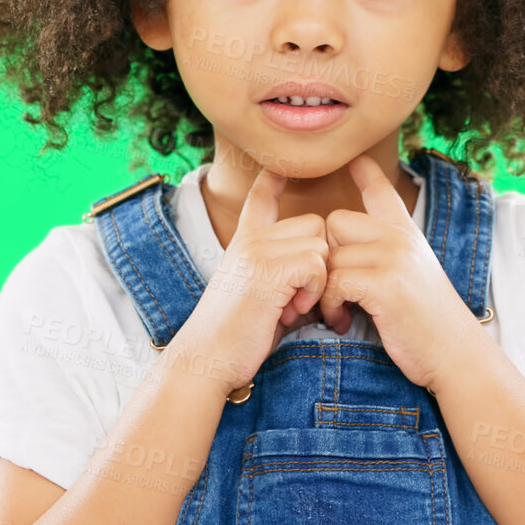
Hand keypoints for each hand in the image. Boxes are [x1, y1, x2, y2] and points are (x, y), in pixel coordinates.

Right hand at [172, 167, 331, 395]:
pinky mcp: (267, 270)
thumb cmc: (236, 337)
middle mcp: (250, 240)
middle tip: (297, 298)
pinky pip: (315, 265)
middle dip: (318, 261)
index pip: (261, 199)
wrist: (206, 358)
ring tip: (292, 306)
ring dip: (317, 280)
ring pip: (318, 244)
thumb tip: (317, 270)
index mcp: (244, 243)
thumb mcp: (258, 294)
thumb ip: (282, 274)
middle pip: (314, 225)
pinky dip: (314, 291)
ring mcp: (256, 251)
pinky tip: (291, 310)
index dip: (273, 180)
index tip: (280, 166)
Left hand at [318, 155, 485, 392]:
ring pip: (330, 254)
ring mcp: (395, 257)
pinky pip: (335, 281)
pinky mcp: (386, 283)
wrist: (454, 353)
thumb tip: (342, 248)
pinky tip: (342, 321)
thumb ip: (385, 255)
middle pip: (334, 222)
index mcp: (406, 233)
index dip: (366, 171)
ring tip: (338, 313)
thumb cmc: (426, 324)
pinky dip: (330, 305)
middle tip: (332, 291)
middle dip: (326, 257)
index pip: (382, 192)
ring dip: (324, 289)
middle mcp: (401, 237)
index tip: (354, 158)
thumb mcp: (412, 276)